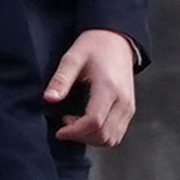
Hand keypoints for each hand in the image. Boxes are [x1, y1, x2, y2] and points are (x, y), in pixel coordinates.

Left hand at [47, 29, 139, 147]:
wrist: (117, 40)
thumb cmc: (94, 47)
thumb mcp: (73, 58)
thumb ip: (61, 79)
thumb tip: (49, 99)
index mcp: (109, 89)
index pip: (94, 122)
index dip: (74, 131)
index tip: (59, 130)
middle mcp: (123, 101)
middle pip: (103, 135)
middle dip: (81, 136)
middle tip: (65, 125)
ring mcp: (129, 107)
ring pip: (112, 139)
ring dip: (91, 138)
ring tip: (75, 124)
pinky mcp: (130, 110)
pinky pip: (117, 134)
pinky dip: (100, 135)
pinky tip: (86, 123)